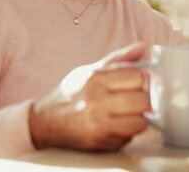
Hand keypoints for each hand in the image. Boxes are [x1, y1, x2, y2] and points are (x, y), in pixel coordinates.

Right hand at [28, 43, 150, 150]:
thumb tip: (144, 47)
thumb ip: (118, 59)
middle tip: (138, 100)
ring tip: (130, 114)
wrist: (43, 122)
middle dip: (145, 100)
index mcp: (96, 78)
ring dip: (140, 118)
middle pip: (143, 100)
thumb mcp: (89, 70)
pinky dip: (129, 132)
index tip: (140, 83)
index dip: (144, 80)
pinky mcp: (98, 141)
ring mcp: (97, 122)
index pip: (138, 76)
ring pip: (140, 121)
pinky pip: (129, 137)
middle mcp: (96, 100)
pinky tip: (120, 125)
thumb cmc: (70, 94)